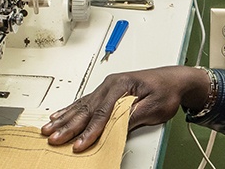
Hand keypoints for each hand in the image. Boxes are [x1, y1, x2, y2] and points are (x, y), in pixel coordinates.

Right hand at [41, 65, 209, 151]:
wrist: (175, 80)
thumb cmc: (167, 90)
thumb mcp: (154, 106)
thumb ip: (133, 116)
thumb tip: (116, 127)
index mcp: (122, 84)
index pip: (103, 112)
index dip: (91, 130)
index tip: (81, 143)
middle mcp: (111, 84)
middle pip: (87, 108)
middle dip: (69, 125)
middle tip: (55, 138)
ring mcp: (108, 87)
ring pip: (82, 105)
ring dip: (65, 118)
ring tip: (49, 129)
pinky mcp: (107, 92)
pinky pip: (85, 101)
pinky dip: (70, 110)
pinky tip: (59, 115)